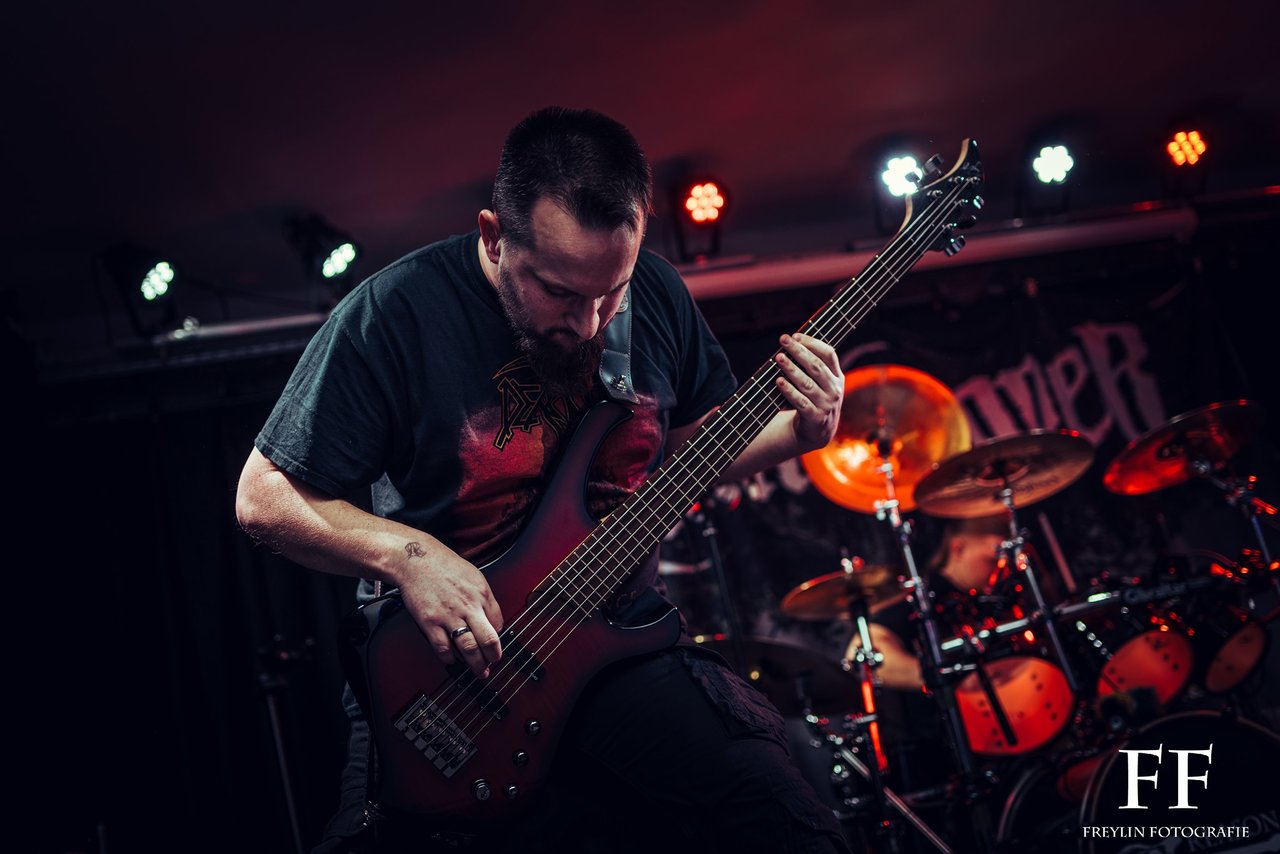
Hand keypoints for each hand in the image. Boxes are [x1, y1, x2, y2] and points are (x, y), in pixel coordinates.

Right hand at [397, 540, 503, 677]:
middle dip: (493, 657)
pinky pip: (443, 647)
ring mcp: (449, 615)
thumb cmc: (443, 565)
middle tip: (492, 664)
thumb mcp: (474, 576)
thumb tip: (492, 619)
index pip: (499, 623)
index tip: (495, 645)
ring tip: (478, 670)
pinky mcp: (430, 622)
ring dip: (475, 664)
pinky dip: (449, 658)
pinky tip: (452, 659)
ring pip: (468, 648)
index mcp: (481, 594)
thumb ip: (484, 598)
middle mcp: (468, 606)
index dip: (498, 637)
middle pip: (488, 640)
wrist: (415, 559)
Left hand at [774, 332, 842, 449]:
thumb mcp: (821, 383)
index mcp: (837, 376)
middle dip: (799, 351)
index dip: (813, 343)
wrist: (818, 431)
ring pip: (808, 383)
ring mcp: (827, 404)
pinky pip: (801, 402)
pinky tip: (779, 381)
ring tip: (779, 358)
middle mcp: (834, 389)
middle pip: (816, 366)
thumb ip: (812, 366)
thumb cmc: (815, 400)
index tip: (796, 335)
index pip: (829, 354)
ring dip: (792, 369)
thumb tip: (791, 343)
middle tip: (783, 340)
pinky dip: (789, 391)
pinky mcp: (816, 417)